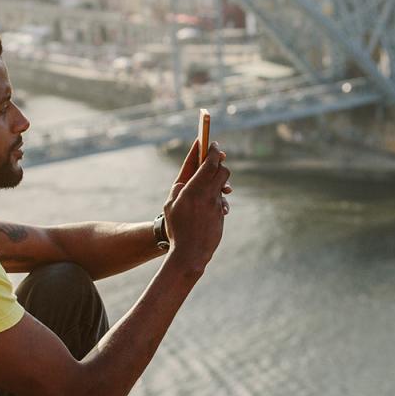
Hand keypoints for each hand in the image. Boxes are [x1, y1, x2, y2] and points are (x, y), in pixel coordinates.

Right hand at [162, 140, 231, 273]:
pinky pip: (222, 200)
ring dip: (220, 179)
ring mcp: (216, 204)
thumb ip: (179, 189)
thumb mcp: (170, 205)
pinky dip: (218, 196)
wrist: (190, 253)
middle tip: (214, 158)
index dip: (211, 150)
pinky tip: (212, 202)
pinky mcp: (221, 214)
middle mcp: (208, 194)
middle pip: (222, 170)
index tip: (212, 142)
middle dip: (219, 162)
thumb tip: (187, 181)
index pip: (208, 163)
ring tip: (213, 181)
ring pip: (224, 184)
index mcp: (194, 189)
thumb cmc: (176, 229)